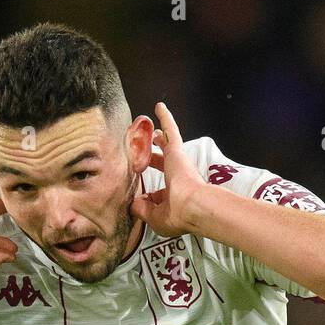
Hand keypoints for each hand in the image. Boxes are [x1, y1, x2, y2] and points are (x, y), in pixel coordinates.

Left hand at [130, 102, 207, 238]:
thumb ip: (141, 209)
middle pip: (161, 163)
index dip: (150, 195)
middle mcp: (176, 178)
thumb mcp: (155, 218)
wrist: (193, 206)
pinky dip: (165, 117)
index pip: (158, 193)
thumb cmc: (177, 215)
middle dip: (152, 158)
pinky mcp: (176, 150)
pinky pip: (171, 129)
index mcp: (173, 196)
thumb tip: (132, 202)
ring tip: (151, 129)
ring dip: (159, 136)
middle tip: (145, 152)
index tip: (142, 197)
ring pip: (166, 144)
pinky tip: (158, 106)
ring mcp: (177, 162)